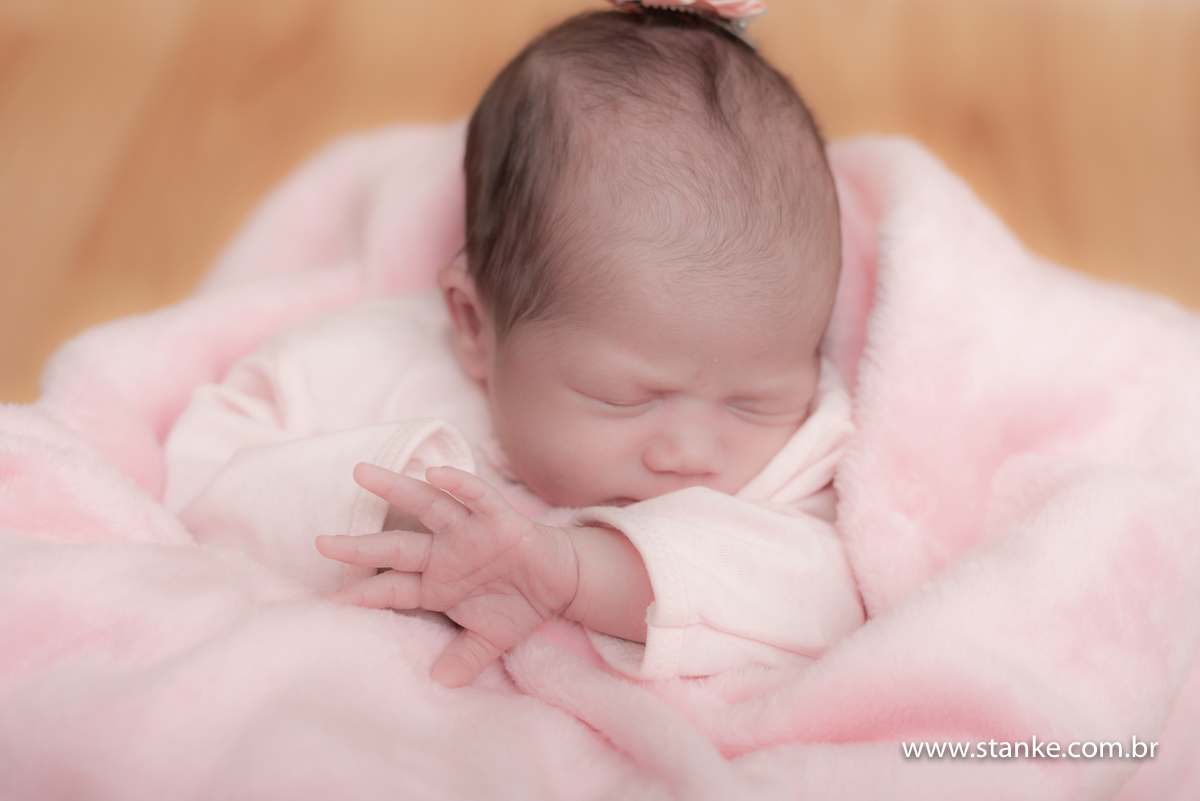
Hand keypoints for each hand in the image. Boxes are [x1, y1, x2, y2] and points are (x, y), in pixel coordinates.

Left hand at [316, 463, 578, 687]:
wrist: (560, 579)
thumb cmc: (518, 602)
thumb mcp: (490, 638)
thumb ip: (465, 657)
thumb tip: (440, 683)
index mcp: (437, 583)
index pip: (393, 589)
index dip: (365, 595)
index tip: (331, 604)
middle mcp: (445, 552)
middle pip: (395, 547)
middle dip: (360, 546)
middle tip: (320, 542)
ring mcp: (468, 531)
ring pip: (426, 507)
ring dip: (396, 489)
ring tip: (363, 474)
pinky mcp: (497, 517)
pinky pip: (476, 497)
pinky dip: (458, 484)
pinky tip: (436, 474)